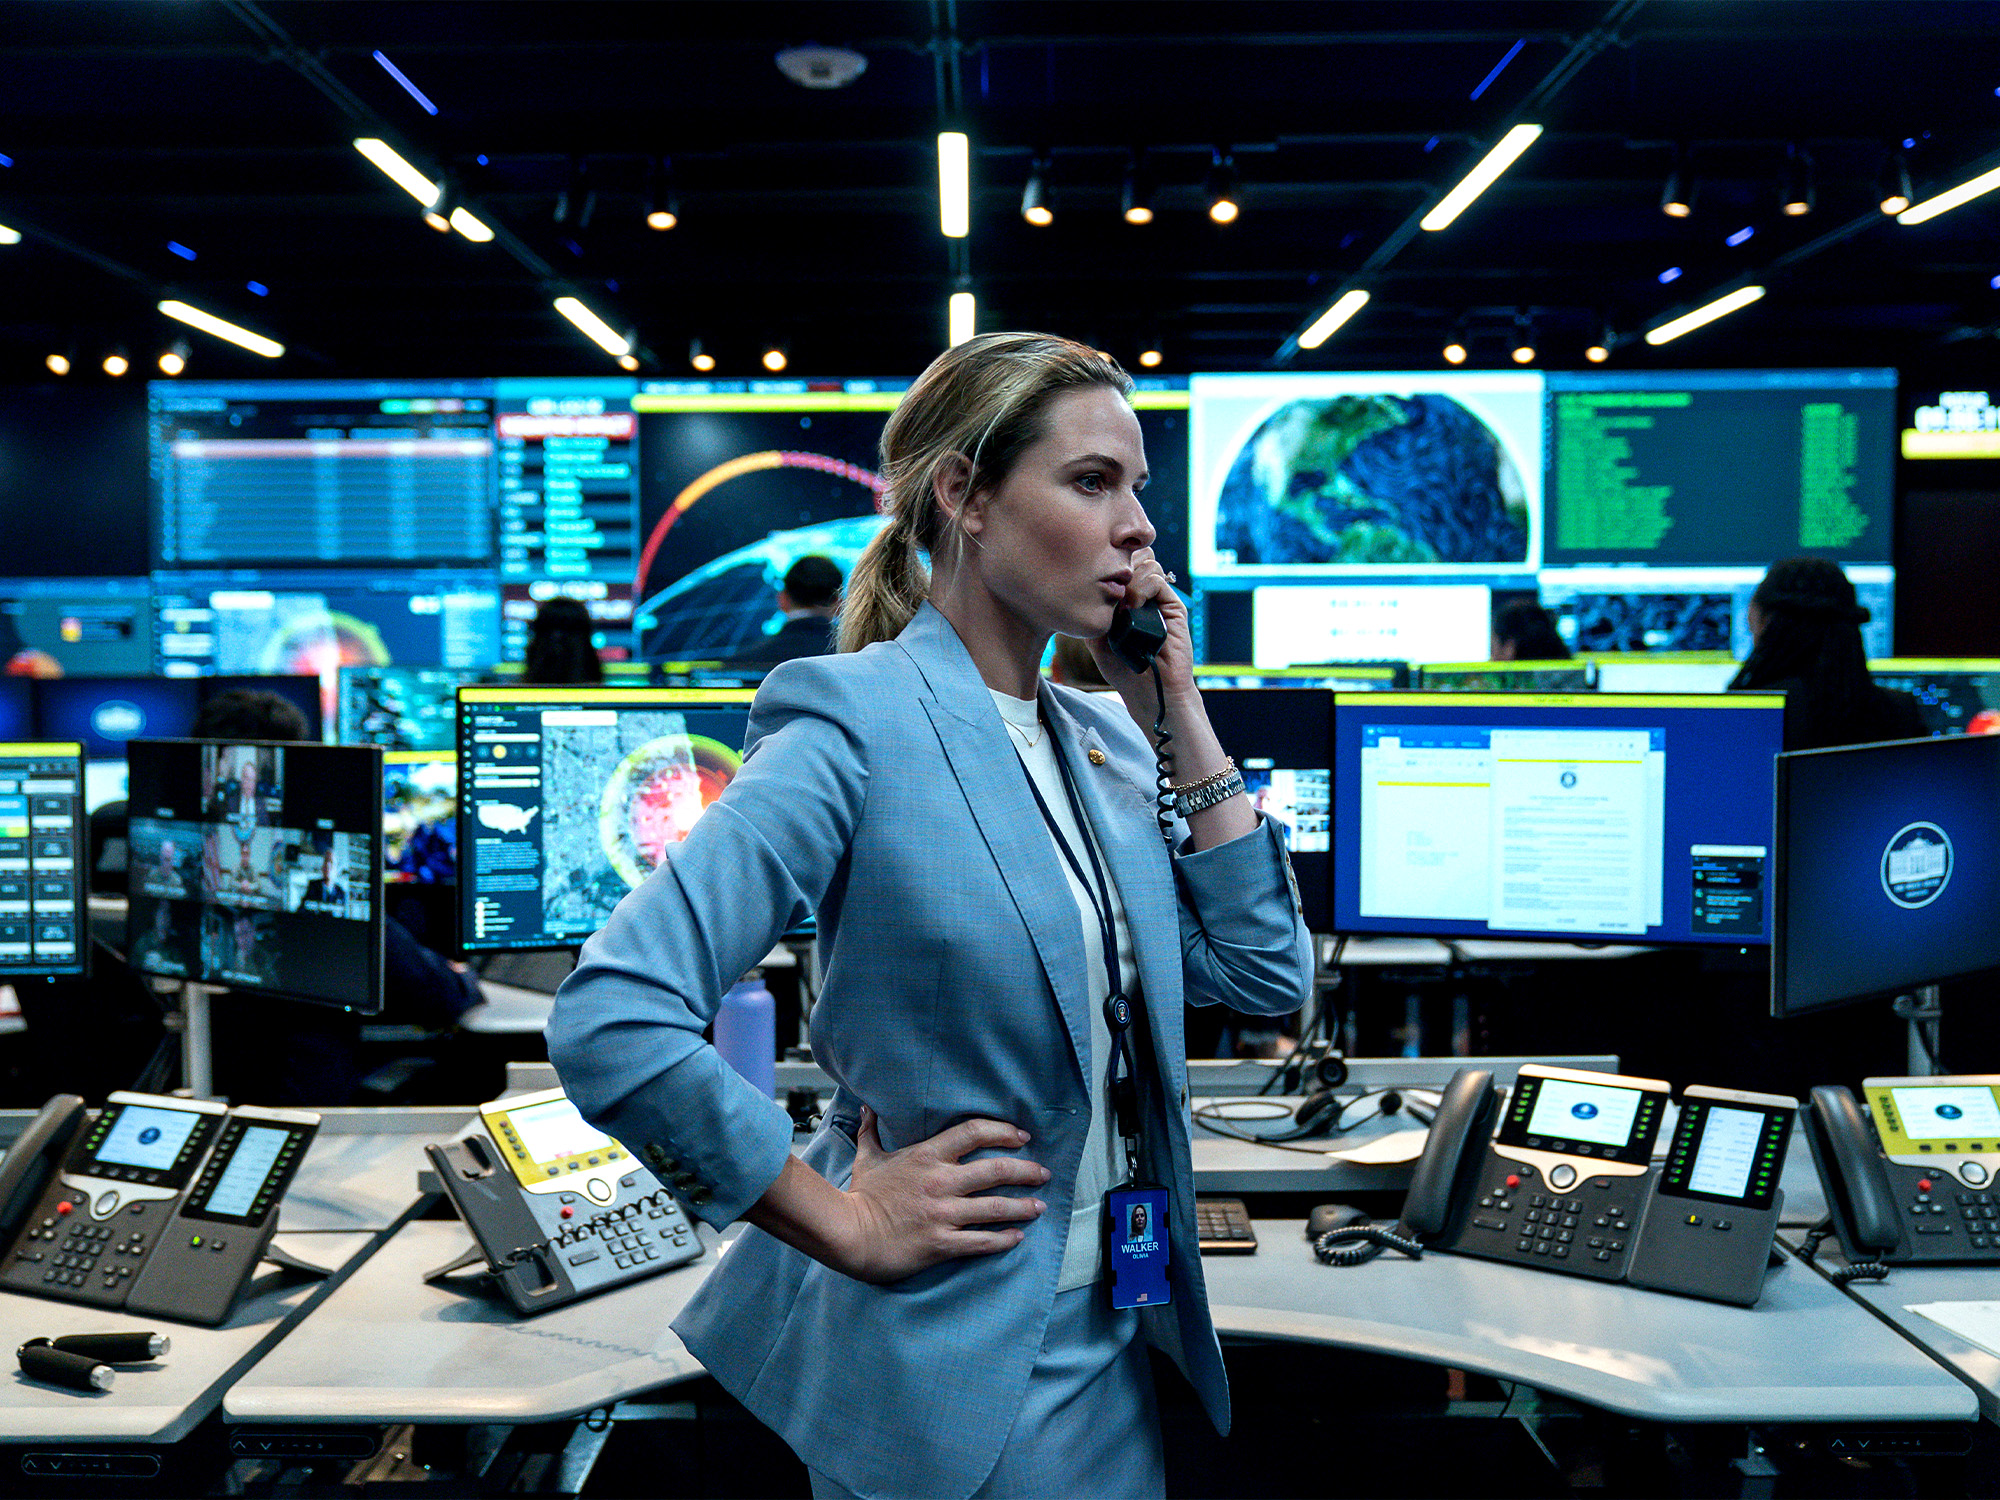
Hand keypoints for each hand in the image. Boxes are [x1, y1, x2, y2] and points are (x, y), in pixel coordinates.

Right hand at [833, 1107, 1049, 1283]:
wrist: (848, 1233)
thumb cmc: (859, 1196)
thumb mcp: (868, 1157)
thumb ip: (872, 1131)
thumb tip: (866, 1107)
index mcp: (927, 1156)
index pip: (974, 1132)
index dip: (1003, 1131)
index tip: (1021, 1137)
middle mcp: (941, 1182)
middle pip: (995, 1169)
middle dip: (1025, 1170)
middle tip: (1043, 1172)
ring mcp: (943, 1213)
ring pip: (995, 1207)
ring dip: (1022, 1206)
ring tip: (1040, 1205)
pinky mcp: (941, 1243)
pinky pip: (980, 1241)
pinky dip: (1003, 1239)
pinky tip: (1018, 1236)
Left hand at [1085, 547, 1195, 737]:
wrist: (1148, 690)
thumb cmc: (1123, 669)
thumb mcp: (1095, 637)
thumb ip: (1092, 610)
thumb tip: (1084, 583)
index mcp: (1127, 597)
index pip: (1120, 561)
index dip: (1108, 563)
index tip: (1093, 582)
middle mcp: (1144, 593)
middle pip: (1135, 554)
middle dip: (1119, 566)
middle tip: (1110, 593)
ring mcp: (1159, 598)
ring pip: (1146, 562)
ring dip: (1128, 581)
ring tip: (1121, 608)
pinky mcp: (1173, 606)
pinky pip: (1156, 579)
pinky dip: (1141, 589)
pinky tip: (1133, 609)